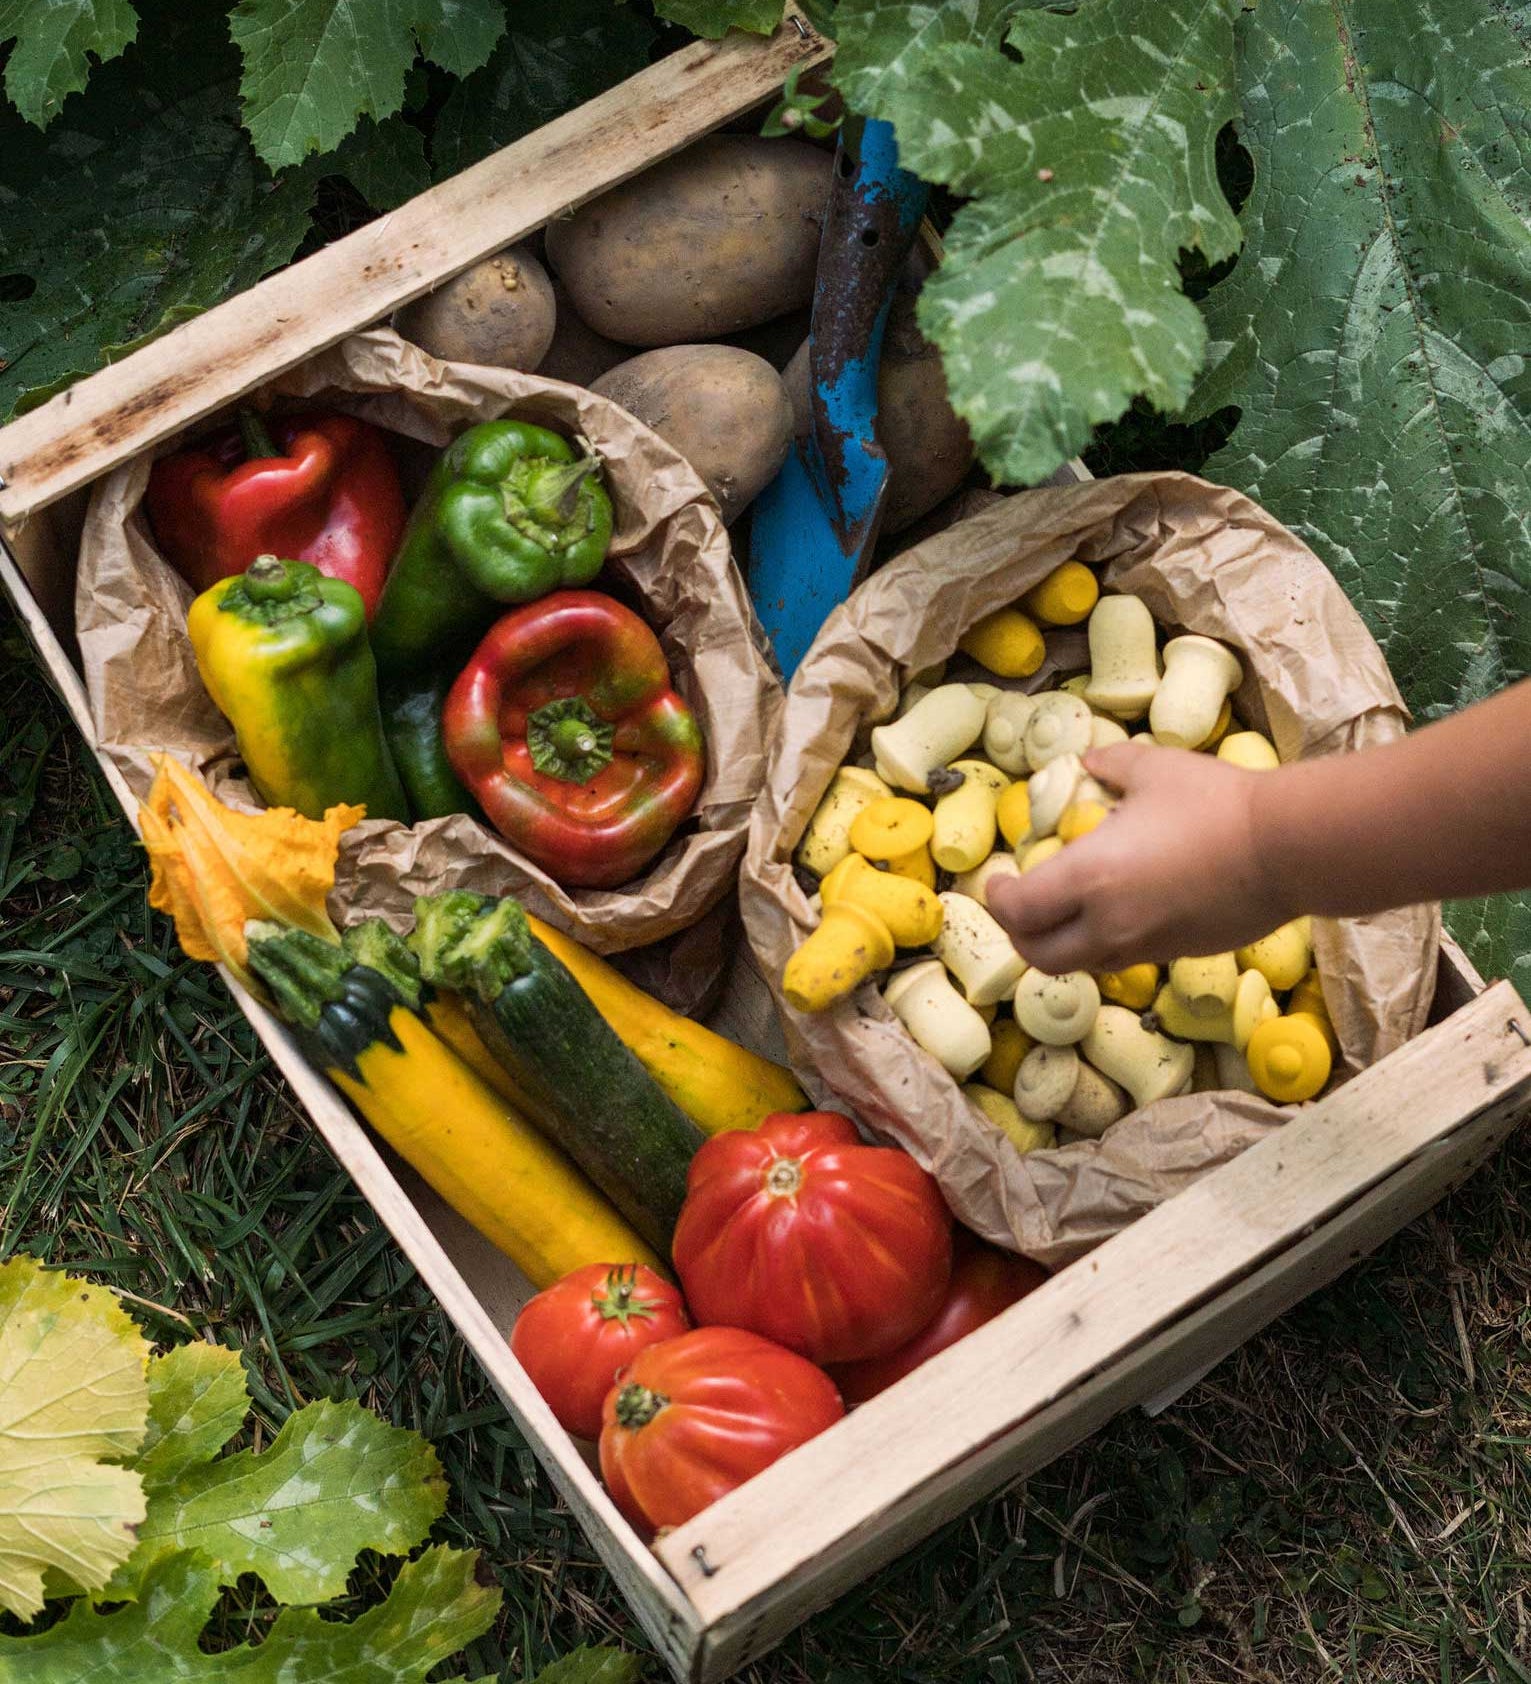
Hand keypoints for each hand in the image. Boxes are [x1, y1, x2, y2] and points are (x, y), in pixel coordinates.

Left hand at [986, 740, 1297, 972]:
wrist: (1287, 848)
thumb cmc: (1216, 803)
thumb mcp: (1154, 769)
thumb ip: (1110, 766)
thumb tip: (1086, 765)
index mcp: (1089, 879)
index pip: (1018, 911)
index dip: (997, 899)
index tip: (998, 879)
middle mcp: (1109, 924)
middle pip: (1040, 955)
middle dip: (1019, 934)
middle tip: (1020, 906)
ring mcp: (1145, 946)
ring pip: (1082, 964)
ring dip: (1061, 944)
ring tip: (1064, 912)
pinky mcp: (1178, 954)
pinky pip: (1124, 959)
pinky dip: (1104, 944)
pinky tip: (1117, 913)